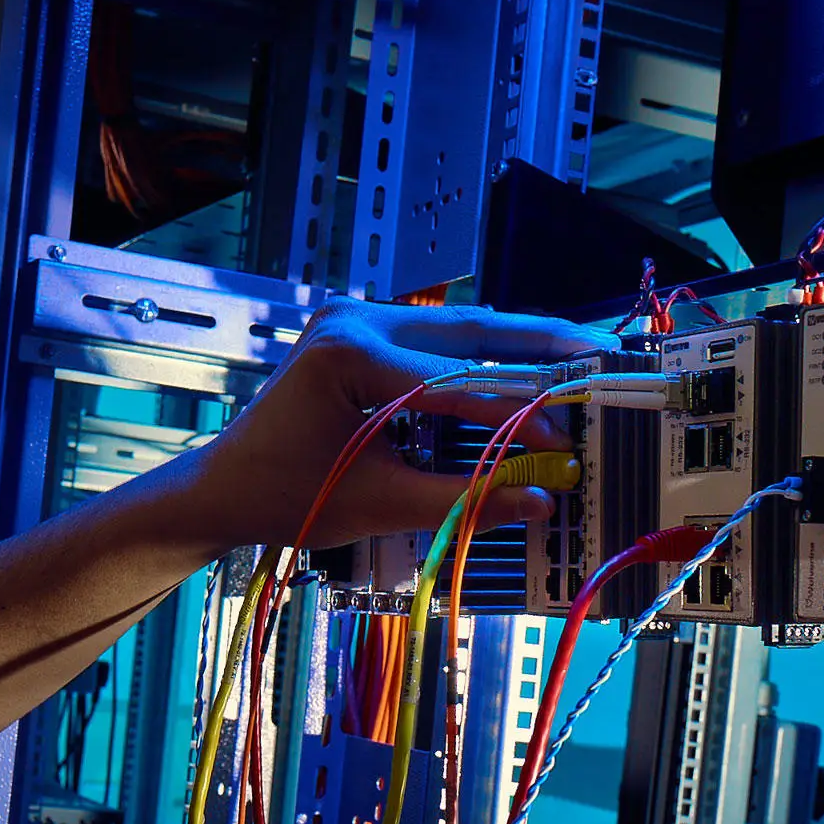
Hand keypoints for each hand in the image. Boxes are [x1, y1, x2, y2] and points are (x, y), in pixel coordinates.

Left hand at [182, 298, 619, 549]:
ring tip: (581, 352)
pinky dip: (482, 354)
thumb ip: (462, 501)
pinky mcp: (359, 332)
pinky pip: (434, 340)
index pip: (454, 383)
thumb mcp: (377, 504)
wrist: (220, 488)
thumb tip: (539, 501)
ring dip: (517, 343)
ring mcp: (354, 319)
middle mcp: (353, 320)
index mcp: (349, 355)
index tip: (566, 439)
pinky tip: (529, 360)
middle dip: (539, 343)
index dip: (517, 413)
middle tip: (603, 352)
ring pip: (457, 328)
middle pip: (467, 331)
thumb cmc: (283, 497)